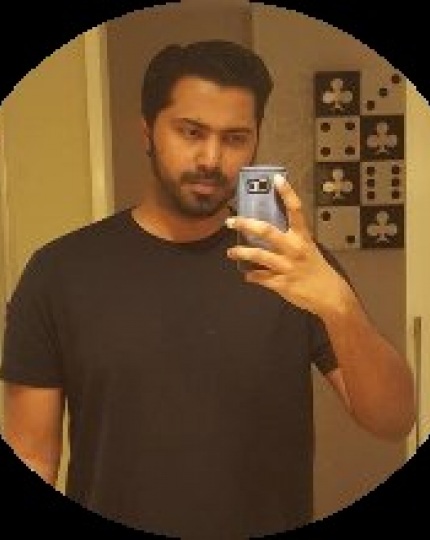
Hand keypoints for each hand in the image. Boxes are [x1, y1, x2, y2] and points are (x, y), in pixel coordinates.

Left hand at [226, 175, 351, 317]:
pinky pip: (259, 277)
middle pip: (267, 231)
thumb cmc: (317, 270)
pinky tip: (247, 274)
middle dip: (246, 224)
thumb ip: (290, 240)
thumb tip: (268, 232)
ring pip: (258, 255)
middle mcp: (294, 249)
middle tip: (231, 221)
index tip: (276, 179)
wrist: (330, 296)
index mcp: (302, 238)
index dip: (287, 193)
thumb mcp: (308, 249)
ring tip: (230, 252)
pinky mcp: (281, 283)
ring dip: (240, 253)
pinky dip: (251, 276)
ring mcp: (286, 266)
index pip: (295, 210)